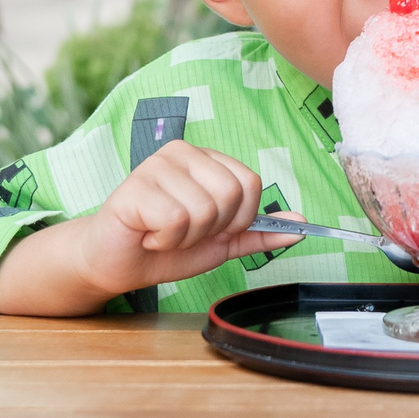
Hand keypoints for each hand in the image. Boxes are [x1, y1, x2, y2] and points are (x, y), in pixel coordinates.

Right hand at [67, 141, 295, 297]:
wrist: (117, 264)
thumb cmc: (166, 248)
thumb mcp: (221, 243)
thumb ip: (258, 233)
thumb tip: (301, 225)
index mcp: (206, 159)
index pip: (250, 182)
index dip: (238, 218)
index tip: (212, 228)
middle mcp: (181, 153)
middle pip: (231, 194)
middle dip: (211, 228)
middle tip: (182, 232)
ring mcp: (155, 165)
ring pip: (203, 210)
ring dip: (185, 237)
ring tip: (162, 233)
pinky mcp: (134, 187)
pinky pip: (175, 220)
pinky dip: (164, 240)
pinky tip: (147, 234)